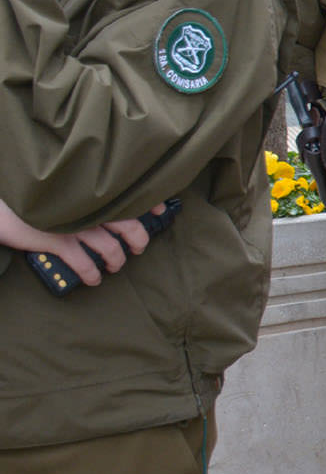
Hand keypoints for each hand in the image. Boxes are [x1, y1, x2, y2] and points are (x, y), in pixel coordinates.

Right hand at [0, 199, 165, 286]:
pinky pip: (84, 262)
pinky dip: (92, 274)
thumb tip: (112, 209)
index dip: (149, 204)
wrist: (0, 211)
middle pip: (128, 224)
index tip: (161, 211)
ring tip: (114, 267)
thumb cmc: (34, 200)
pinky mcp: (57, 240)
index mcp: (91, 193)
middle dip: (138, 240)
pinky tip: (94, 280)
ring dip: (116, 261)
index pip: (129, 196)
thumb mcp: (65, 194)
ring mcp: (73, 224)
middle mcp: (87, 207)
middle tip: (138, 248)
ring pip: (110, 247)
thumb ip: (88, 199)